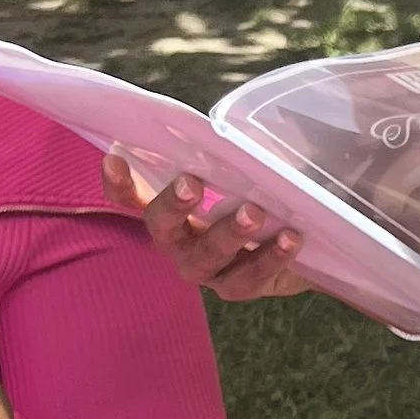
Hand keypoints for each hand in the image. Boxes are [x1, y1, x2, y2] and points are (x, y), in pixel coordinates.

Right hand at [103, 154, 306, 300]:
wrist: (304, 240)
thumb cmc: (263, 193)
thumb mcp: (250, 168)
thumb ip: (236, 152)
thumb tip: (239, 131)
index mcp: (170, 208)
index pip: (132, 196)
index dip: (118, 182)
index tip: (115, 159)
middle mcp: (178, 240)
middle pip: (162, 226)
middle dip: (173, 204)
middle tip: (191, 184)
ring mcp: (205, 268)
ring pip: (206, 255)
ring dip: (228, 233)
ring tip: (254, 213)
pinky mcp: (236, 287)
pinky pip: (248, 278)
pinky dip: (270, 257)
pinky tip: (290, 238)